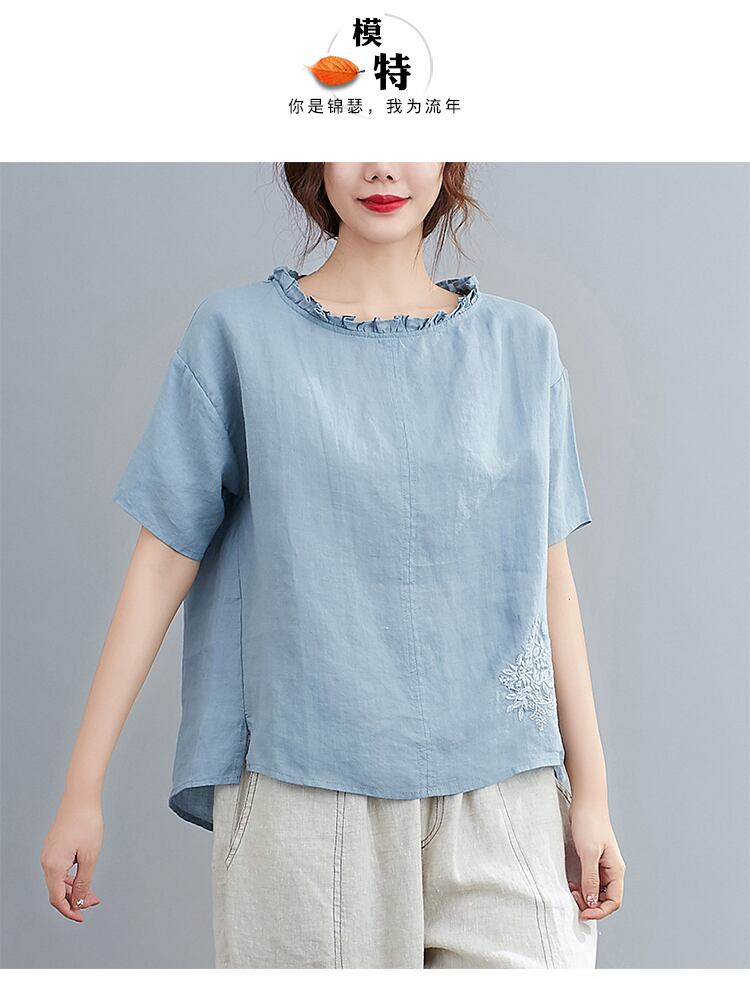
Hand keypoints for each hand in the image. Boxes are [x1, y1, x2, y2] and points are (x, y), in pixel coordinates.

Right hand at [40, 792, 103, 921]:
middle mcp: (46, 861)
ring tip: (91, 891)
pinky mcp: (53, 846)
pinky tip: (82, 876)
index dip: (69, 911)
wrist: (80, 798)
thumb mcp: (89, 857)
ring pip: (58, 880)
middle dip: (74, 900)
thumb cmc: (86, 824)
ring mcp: (48, 853)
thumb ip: (83, 882)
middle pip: (57, 891)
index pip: (57, 899)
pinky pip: (59, 869)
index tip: (82, 917)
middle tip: (93, 901)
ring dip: (73, 888)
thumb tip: (78, 901)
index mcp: (53, 867)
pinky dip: (70, 876)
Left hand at [567, 800, 625, 921]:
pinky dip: (581, 886)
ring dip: (585, 896)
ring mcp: (602, 865)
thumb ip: (590, 878)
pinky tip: (571, 882)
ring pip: (596, 891)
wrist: (584, 802)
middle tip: (574, 898)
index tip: (583, 913)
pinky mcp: (592, 860)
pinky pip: (589, 880)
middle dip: (590, 904)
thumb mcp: (588, 853)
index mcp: (616, 870)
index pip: (613, 901)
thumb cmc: (589, 823)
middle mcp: (611, 870)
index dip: (599, 911)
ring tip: (571, 889)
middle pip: (605, 899)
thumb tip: (592, 902)